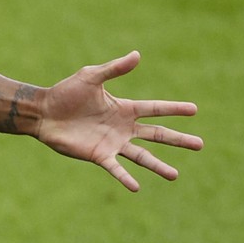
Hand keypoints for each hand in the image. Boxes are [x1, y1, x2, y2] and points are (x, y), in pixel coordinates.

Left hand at [35, 51, 202, 191]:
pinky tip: (136, 187)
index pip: (155, 109)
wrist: (43, 112)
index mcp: (124, 108)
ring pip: (141, 157)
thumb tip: (137, 55)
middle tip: (200, 145)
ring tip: (175, 175)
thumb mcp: (91, 77)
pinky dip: (125, 177)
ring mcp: (112, 143)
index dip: (174, 109)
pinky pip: (116, 168)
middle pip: (156, 135)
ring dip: (158, 166)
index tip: (195, 109)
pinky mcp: (98, 155)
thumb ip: (114, 69)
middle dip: (178, 140)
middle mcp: (123, 128)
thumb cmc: (65, 93)